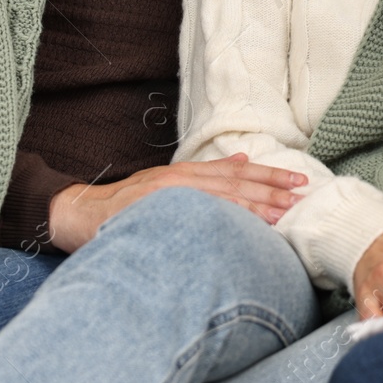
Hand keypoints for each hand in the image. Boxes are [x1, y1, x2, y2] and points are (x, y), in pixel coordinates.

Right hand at [46, 153, 305, 253]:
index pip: (236, 174)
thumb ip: (206, 174)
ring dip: (253, 204)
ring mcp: (167, 197)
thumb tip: (244, 161)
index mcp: (186, 175)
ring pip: (218, 199)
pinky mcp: (153, 213)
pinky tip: (240, 221)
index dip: (269, 177)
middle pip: (233, 183)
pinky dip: (217, 217)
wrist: (79, 215)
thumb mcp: (167, 183)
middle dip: (270, 188)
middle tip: (303, 193)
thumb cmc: (126, 206)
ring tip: (283, 210)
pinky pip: (192, 215)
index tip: (298, 181)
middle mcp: (180, 181)